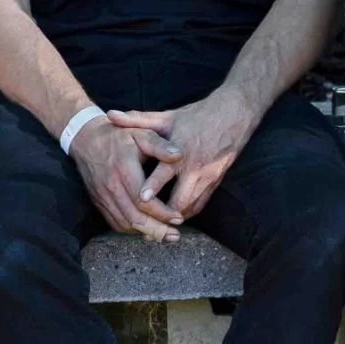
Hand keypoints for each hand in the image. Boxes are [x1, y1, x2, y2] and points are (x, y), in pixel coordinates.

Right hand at [67, 114, 182, 241]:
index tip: (179, 218)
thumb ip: (160, 146)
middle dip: (156, 230)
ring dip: (144, 233)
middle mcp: (111, 188)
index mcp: (124, 171)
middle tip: (175, 236)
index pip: (143, 202)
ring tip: (165, 236)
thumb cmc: (119, 135)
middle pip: (134, 218)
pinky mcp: (98, 201)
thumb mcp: (142, 134)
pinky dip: (131, 229)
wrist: (86, 138)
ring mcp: (102, 196)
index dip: (162, 213)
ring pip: (124, 223)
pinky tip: (146, 230)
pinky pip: (114, 221)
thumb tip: (180, 156)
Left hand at [109, 87, 261, 220]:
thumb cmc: (197, 116)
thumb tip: (110, 114)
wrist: (235, 114)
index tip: (140, 199)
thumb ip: (137, 119)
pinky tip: (173, 218)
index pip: (164, 174)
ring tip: (155, 229)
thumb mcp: (167, 117)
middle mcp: (195, 167)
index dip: (152, 187)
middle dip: (162, 215)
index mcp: (180, 152)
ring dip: (173, 218)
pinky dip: (186, 213)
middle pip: (179, 201)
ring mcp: (208, 176)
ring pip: (190, 207)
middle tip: (144, 227)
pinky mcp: (216, 182)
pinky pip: (200, 204)